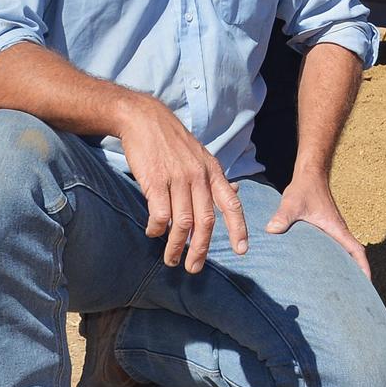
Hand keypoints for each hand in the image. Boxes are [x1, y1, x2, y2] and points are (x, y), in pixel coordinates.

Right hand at [118, 94, 247, 273]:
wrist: (144, 118)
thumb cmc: (172, 139)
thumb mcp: (200, 154)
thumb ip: (215, 177)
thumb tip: (234, 191)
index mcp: (212, 171)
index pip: (231, 203)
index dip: (238, 228)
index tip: (241, 250)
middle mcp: (198, 176)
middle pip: (206, 221)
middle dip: (201, 249)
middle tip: (194, 268)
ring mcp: (177, 178)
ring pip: (182, 223)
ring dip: (176, 246)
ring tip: (171, 260)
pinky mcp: (155, 181)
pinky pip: (160, 214)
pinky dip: (157, 229)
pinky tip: (153, 233)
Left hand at [265, 171, 370, 278]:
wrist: (309, 174)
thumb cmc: (304, 188)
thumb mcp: (292, 202)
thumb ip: (283, 216)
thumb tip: (271, 230)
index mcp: (336, 228)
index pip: (356, 250)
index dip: (363, 267)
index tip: (368, 284)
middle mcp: (338, 230)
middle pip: (353, 256)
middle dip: (357, 275)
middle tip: (355, 296)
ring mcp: (333, 230)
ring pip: (344, 252)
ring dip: (346, 268)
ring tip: (340, 288)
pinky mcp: (325, 227)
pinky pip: (335, 247)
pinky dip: (335, 258)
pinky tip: (323, 269)